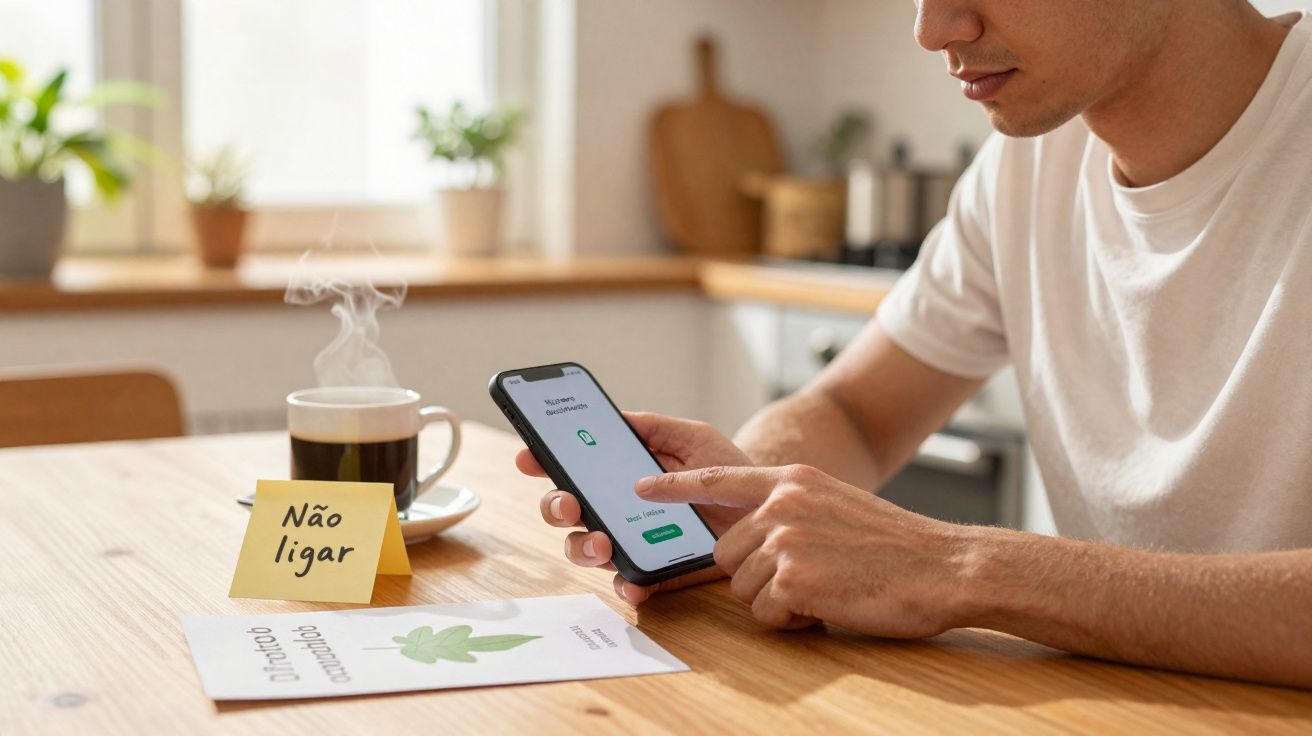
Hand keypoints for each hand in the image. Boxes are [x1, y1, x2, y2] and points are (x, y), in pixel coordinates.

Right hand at [517, 412, 753, 603]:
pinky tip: (633, 584)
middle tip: (571, 504)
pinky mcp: (655, 573)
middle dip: (556, 507)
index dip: (543, 462)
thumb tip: (614, 418)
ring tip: (603, 543)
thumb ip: (654, 426)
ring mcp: (631, 543)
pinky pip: (629, 585)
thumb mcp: (692, 437)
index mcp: (618, 474)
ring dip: (584, 547)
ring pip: (585, 549)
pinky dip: (626, 587)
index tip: (530, 458)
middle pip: (564, 511)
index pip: (570, 469)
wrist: (766, 510)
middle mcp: (615, 510)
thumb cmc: (728, 470)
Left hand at [635, 464, 971, 636]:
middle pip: (725, 553)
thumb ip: (791, 509)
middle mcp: (782, 503)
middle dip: (757, 576)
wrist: (944, 566)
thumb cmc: (896, 545)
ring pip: (742, 587)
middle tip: (811, 577)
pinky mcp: (792, 578)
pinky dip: (794, 619)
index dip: (675, 485)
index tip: (640, 487)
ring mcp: (785, 539)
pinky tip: (830, 603)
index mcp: (793, 481)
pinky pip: (766, 613)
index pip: (718, 478)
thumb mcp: (836, 505)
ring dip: (777, 600)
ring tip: (827, 587)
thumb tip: (752, 535)